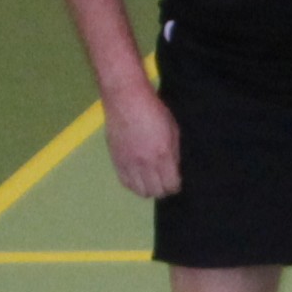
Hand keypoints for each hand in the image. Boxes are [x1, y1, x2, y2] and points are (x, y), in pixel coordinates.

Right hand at [103, 80, 180, 198]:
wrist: (126, 99)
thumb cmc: (153, 110)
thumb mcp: (173, 129)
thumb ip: (174, 152)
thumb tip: (174, 169)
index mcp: (162, 155)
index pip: (171, 185)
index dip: (175, 186)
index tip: (176, 182)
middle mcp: (145, 163)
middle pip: (155, 192)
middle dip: (163, 190)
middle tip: (165, 182)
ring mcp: (128, 163)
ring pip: (139, 191)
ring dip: (148, 189)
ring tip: (151, 181)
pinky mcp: (115, 160)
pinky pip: (125, 182)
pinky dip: (134, 184)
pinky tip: (138, 177)